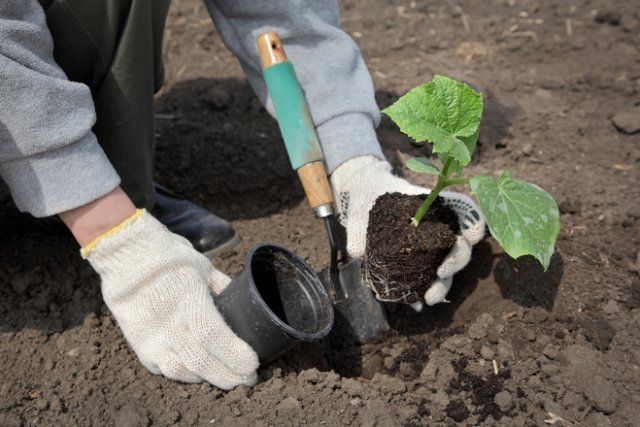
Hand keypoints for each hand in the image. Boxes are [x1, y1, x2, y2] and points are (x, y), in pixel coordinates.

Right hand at [81, 210, 257, 389]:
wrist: (127, 258)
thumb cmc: (171, 258)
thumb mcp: (204, 267)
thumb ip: (223, 288)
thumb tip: (246, 303)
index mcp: (189, 300)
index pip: (214, 336)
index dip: (235, 354)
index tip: (253, 363)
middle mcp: (169, 324)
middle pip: (202, 362)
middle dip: (230, 375)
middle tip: (248, 378)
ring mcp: (152, 338)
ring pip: (183, 372)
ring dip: (209, 379)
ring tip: (228, 378)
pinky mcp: (141, 347)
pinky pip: (166, 369)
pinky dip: (186, 374)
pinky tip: (200, 372)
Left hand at [330, 156, 484, 307]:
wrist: (361, 198)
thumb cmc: (368, 195)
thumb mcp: (363, 205)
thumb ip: (361, 227)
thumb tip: (357, 252)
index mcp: (434, 204)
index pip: (465, 210)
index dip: (474, 222)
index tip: (470, 236)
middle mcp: (440, 226)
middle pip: (461, 244)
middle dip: (456, 261)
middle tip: (441, 272)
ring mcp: (432, 246)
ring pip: (449, 267)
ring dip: (444, 284)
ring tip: (430, 298)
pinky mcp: (419, 262)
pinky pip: (429, 278)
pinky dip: (427, 290)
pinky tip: (419, 304)